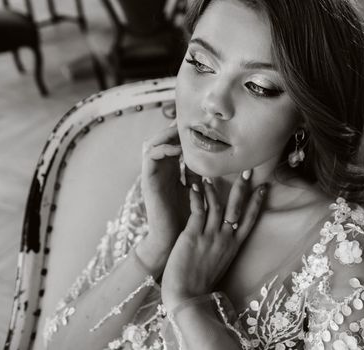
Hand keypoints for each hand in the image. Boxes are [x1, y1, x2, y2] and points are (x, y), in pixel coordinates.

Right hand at [140, 121, 194, 260]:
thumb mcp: (196, 192)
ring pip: (153, 143)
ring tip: (182, 130)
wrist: (172, 241)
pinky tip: (178, 148)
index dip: (183, 132)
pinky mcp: (148, 181)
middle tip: (189, 121)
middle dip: (174, 128)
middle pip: (162, 139)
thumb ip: (199, 176)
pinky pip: (150, 157)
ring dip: (167, 135)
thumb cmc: (186, 219)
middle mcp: (160, 170)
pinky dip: (162, 149)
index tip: (199, 124)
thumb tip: (215, 163)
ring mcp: (153, 175)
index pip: (174, 143)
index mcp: (171, 171)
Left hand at [161, 170, 267, 310]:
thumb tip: (224, 236)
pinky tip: (195, 186)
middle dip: (243, 188)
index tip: (263, 187)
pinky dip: (198, 197)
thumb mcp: (219, 264)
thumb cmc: (200, 283)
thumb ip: (222, 248)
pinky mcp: (193, 236)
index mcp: (233, 246)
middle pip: (238, 208)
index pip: (249, 219)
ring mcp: (210, 237)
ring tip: (211, 174)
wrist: (188, 298)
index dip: (257, 202)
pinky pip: (198, 211)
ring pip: (217, 205)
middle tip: (247, 171)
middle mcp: (225, 239)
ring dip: (215, 188)